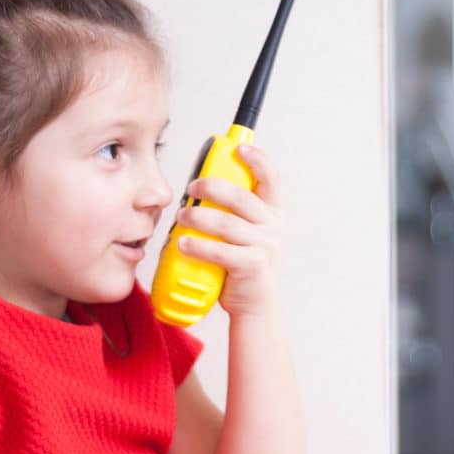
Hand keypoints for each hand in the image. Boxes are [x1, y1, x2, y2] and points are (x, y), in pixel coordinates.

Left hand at [174, 145, 282, 318]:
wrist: (253, 306)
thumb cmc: (241, 265)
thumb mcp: (244, 233)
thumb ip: (231, 211)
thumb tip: (198, 188)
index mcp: (271, 212)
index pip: (271, 177)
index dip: (257, 159)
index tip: (238, 147)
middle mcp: (272, 226)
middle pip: (241, 196)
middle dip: (212, 187)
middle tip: (191, 188)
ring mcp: (265, 246)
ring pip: (227, 223)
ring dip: (198, 216)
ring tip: (181, 216)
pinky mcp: (253, 265)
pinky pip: (221, 250)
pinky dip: (198, 245)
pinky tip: (183, 243)